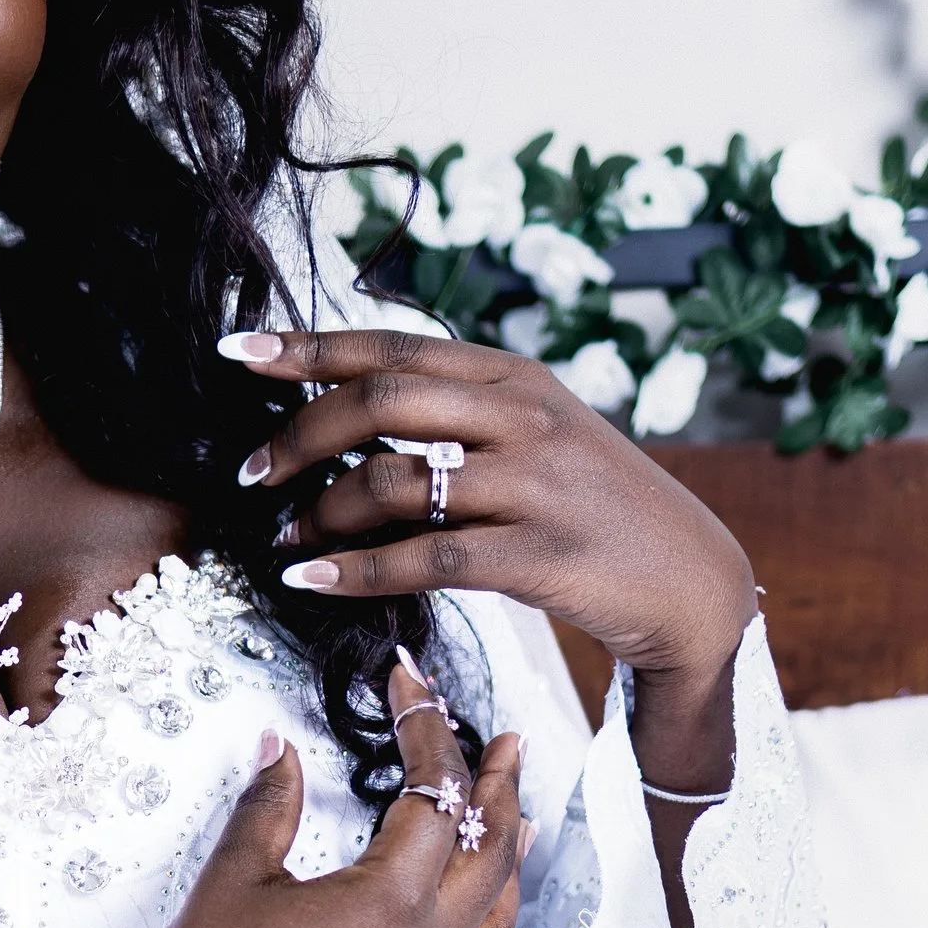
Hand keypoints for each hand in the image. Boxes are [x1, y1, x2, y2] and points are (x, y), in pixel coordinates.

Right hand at [168, 659, 528, 927]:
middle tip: (506, 746)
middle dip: (500, 790)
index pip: (434, 793)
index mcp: (391, 900)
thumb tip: (279, 750)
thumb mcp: (235, 875)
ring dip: (507, 871)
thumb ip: (270, 806)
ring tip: (518, 829)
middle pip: (490, 854)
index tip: (412, 685)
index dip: (426, 727)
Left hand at [222, 325, 757, 695]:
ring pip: (396, 482)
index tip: (237, 352)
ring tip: (285, 538)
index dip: (306, 348)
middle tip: (250, 473)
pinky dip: (357, 572)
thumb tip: (346, 418)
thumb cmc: (594, 510)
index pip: (392, 348)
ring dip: (321, 514)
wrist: (690, 579)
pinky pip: (427, 559)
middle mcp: (524, 418)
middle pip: (381, 402)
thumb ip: (457, 418)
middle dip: (298, 435)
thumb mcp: (536, 439)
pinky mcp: (541, 555)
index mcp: (514, 378)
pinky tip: (313, 580)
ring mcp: (537, 485)